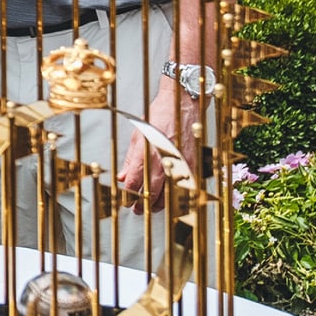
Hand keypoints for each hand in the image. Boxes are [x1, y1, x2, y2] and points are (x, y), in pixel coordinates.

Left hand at [118, 77, 198, 208]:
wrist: (181, 105)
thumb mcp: (137, 136)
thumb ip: (131, 160)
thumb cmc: (159, 117)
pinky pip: (184, 188)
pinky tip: (172, 199)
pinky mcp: (192, 166)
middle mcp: (163, 163)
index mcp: (147, 155)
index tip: (125, 202)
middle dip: (142, 205)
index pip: (134, 184)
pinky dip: (177, 196)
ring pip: (169, 196)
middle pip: (151, 194)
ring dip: (160, 204)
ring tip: (152, 207)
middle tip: (137, 209)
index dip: (128, 196)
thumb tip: (122, 177)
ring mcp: (179, 166)